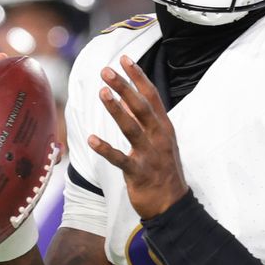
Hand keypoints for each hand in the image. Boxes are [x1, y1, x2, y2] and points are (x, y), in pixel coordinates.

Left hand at [88, 56, 188, 218]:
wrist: (172, 205)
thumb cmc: (163, 169)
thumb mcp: (159, 140)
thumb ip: (144, 120)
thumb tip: (127, 99)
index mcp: (164, 127)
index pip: (151, 96)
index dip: (138, 77)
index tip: (125, 59)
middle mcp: (159, 137)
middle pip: (141, 107)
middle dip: (124, 87)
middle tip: (106, 71)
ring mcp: (150, 155)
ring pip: (131, 128)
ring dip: (116, 110)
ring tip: (102, 93)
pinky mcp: (139, 173)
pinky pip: (120, 159)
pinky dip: (106, 149)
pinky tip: (91, 139)